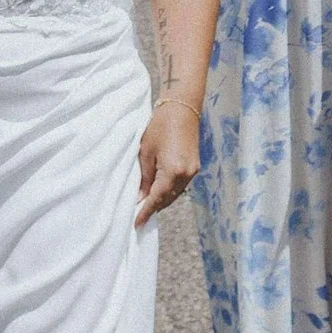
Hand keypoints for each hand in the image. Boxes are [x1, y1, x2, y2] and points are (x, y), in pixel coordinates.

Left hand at [134, 90, 201, 225]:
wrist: (182, 108)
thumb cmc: (160, 127)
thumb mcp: (146, 152)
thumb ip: (144, 178)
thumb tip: (140, 197)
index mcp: (173, 172)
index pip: (156, 199)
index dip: (145, 212)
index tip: (136, 224)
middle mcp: (186, 175)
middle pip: (167, 200)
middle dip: (153, 208)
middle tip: (138, 216)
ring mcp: (192, 171)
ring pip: (175, 194)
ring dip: (162, 200)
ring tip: (147, 205)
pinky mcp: (194, 166)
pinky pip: (180, 186)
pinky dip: (169, 191)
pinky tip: (159, 191)